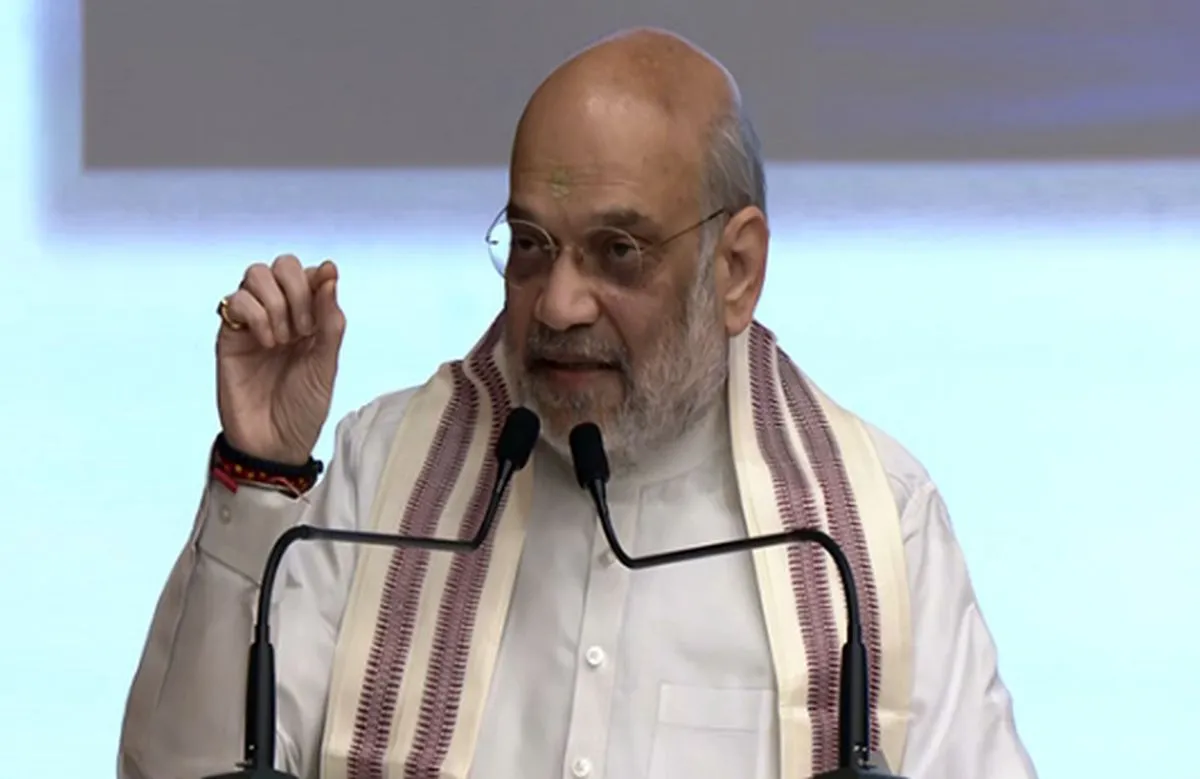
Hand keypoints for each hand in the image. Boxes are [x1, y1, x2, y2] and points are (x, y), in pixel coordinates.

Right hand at [216, 255, 345, 464]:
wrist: (275, 442)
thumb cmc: (304, 406)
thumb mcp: (327, 363)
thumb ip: (330, 319)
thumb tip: (329, 271)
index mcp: (310, 318)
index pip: (309, 273)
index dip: (316, 280)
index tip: (323, 302)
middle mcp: (281, 314)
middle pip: (281, 265)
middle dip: (297, 290)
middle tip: (304, 330)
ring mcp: (253, 323)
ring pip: (255, 275)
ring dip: (275, 302)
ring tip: (284, 339)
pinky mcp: (229, 335)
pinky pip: (234, 300)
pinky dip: (255, 315)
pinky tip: (267, 344)